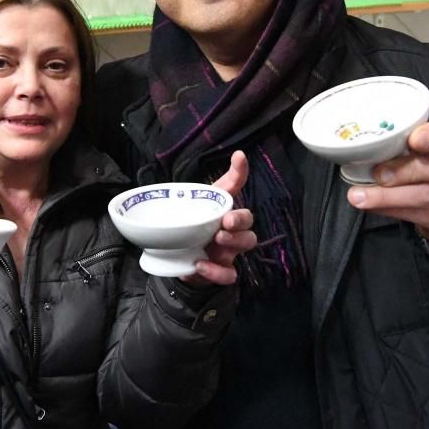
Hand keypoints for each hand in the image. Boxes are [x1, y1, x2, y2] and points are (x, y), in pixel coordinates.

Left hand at [181, 151, 256, 285]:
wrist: (178, 260)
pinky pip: (229, 275)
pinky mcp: (220, 270)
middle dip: (240, 221)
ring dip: (234, 242)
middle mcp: (233, 232)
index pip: (238, 190)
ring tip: (216, 240)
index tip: (238, 160)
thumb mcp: (201, 202)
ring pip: (246, 245)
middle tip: (225, 221)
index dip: (240, 176)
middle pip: (249, 224)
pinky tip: (200, 264)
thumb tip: (239, 153)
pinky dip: (217, 272)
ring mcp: (229, 252)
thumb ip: (219, 183)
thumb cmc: (195, 226)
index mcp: (227, 213)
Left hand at [346, 117, 428, 242]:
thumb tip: (362, 144)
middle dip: (406, 171)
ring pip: (425, 196)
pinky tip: (367, 206)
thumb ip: (404, 139)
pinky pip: (413, 214)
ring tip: (358, 196)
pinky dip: (386, 210)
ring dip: (388, 197)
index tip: (413, 139)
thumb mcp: (428, 144)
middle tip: (377, 173)